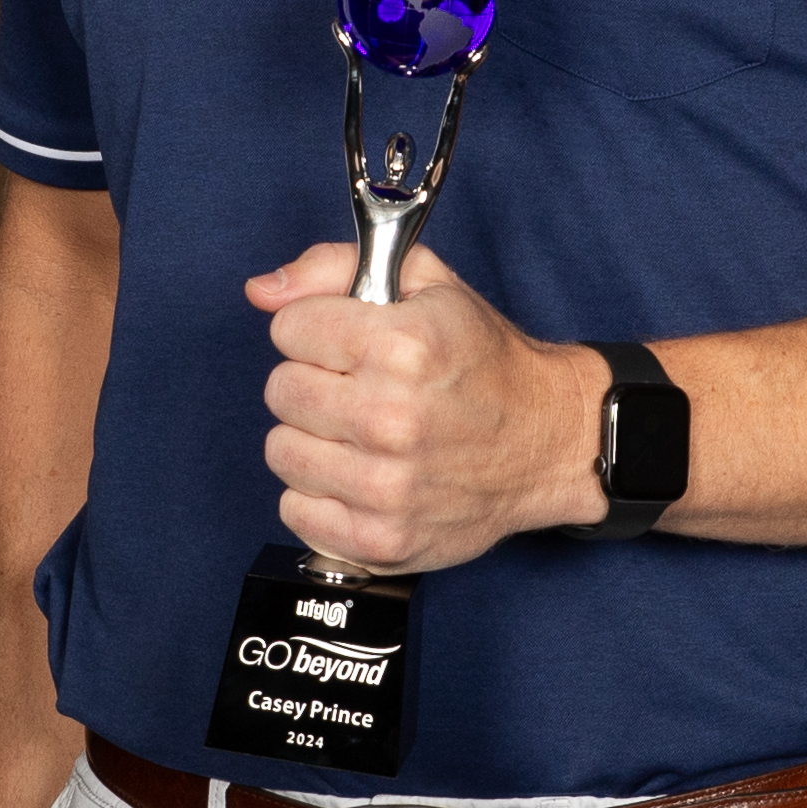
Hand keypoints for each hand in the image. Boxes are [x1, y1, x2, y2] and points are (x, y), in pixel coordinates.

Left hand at [244, 242, 601, 571]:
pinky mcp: (381, 540)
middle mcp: (392, 419)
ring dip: (313, 439)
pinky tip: (360, 476)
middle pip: (281, 389)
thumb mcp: (426, 283)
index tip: (350, 342)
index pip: (289, 329)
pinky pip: (294, 511)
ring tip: (360, 434)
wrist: (546, 443)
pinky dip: (320, 495)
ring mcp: (386, 487)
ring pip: (281, 450)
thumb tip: (260, 291)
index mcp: (403, 346)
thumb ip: (333, 267)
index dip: (318, 329)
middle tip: (359, 388)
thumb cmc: (485, 363)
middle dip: (314, 380)